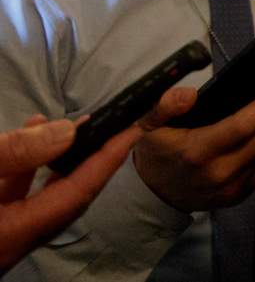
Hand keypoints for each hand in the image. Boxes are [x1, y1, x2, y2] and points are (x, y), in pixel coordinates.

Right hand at [1, 88, 191, 270]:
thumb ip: (19, 156)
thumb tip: (68, 129)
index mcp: (27, 228)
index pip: (88, 184)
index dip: (117, 151)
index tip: (146, 123)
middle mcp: (25, 231)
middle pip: (76, 185)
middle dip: (102, 149)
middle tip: (128, 118)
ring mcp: (10, 227)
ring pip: (46, 185)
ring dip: (62, 150)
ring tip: (79, 119)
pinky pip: (19, 186)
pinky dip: (27, 159)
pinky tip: (29, 128)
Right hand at [134, 81, 254, 210]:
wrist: (152, 193)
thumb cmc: (157, 150)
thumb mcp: (148, 124)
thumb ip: (165, 105)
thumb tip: (191, 95)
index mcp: (196, 151)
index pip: (242, 125)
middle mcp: (217, 172)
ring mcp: (228, 188)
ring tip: (253, 127)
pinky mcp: (236, 197)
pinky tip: (250, 146)